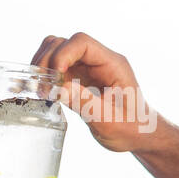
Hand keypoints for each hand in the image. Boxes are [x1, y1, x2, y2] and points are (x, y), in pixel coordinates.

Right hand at [31, 32, 161, 153]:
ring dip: (43, 66)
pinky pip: (56, 67)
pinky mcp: (78, 79)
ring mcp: (87, 68)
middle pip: (64, 43)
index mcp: (112, 64)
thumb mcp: (108, 120)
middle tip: (41, 87)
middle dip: (48, 61)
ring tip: (40, 89)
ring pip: (57, 51)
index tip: (55, 77)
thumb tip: (59, 89)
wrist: (138, 134)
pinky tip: (42, 91)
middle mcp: (99, 61)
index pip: (82, 43)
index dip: (63, 54)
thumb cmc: (130, 127)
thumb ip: (84, 102)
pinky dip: (45, 75)